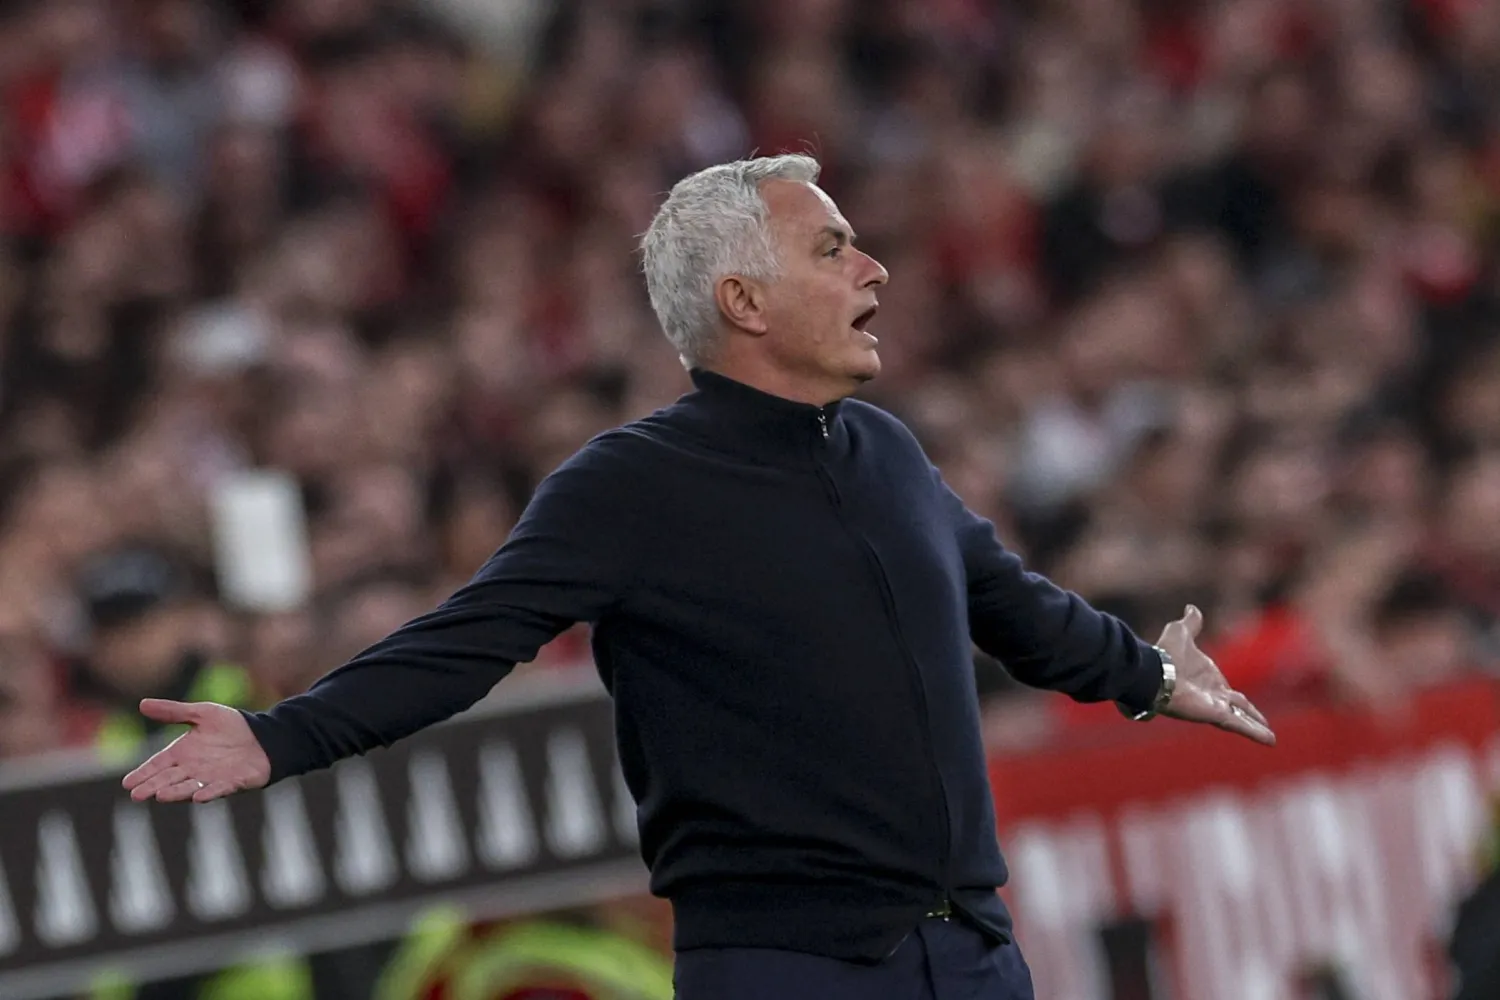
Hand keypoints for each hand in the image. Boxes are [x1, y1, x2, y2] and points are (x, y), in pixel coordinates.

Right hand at [121, 699, 270, 802]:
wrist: (263, 736)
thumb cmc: (231, 726)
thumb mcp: (202, 713)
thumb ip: (174, 712)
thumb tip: (141, 704)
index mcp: (183, 753)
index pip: (158, 765)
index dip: (143, 774)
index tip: (127, 783)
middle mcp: (193, 769)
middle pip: (168, 780)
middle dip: (153, 787)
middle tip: (136, 795)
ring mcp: (211, 778)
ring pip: (189, 787)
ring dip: (176, 792)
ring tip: (160, 796)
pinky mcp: (232, 783)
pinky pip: (219, 789)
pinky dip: (209, 792)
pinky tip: (198, 796)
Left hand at [1157, 605, 1276, 745]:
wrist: (1155, 671)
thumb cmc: (1165, 654)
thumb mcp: (1181, 632)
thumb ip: (1190, 623)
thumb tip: (1192, 608)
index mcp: (1207, 678)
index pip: (1226, 689)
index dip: (1235, 696)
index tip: (1243, 701)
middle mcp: (1212, 695)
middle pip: (1238, 706)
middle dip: (1251, 714)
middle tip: (1263, 722)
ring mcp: (1215, 706)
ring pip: (1242, 718)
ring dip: (1257, 726)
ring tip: (1271, 739)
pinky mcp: (1216, 714)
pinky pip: (1241, 724)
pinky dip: (1256, 732)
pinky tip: (1271, 741)